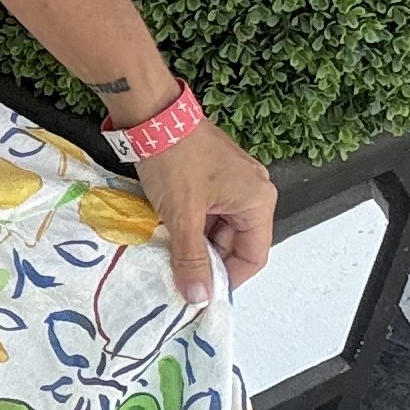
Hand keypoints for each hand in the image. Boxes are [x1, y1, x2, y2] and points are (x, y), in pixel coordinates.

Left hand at [132, 118, 275, 307]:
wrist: (151, 114)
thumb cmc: (174, 160)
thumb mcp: (183, 216)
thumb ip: (191, 258)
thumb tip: (198, 296)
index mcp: (258, 200)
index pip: (254, 256)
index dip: (230, 278)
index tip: (203, 292)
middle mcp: (253, 190)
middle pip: (237, 242)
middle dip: (209, 260)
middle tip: (181, 276)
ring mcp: (233, 181)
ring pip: (219, 227)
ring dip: (196, 243)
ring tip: (170, 255)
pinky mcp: (213, 174)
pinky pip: (208, 210)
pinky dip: (191, 224)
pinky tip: (169, 232)